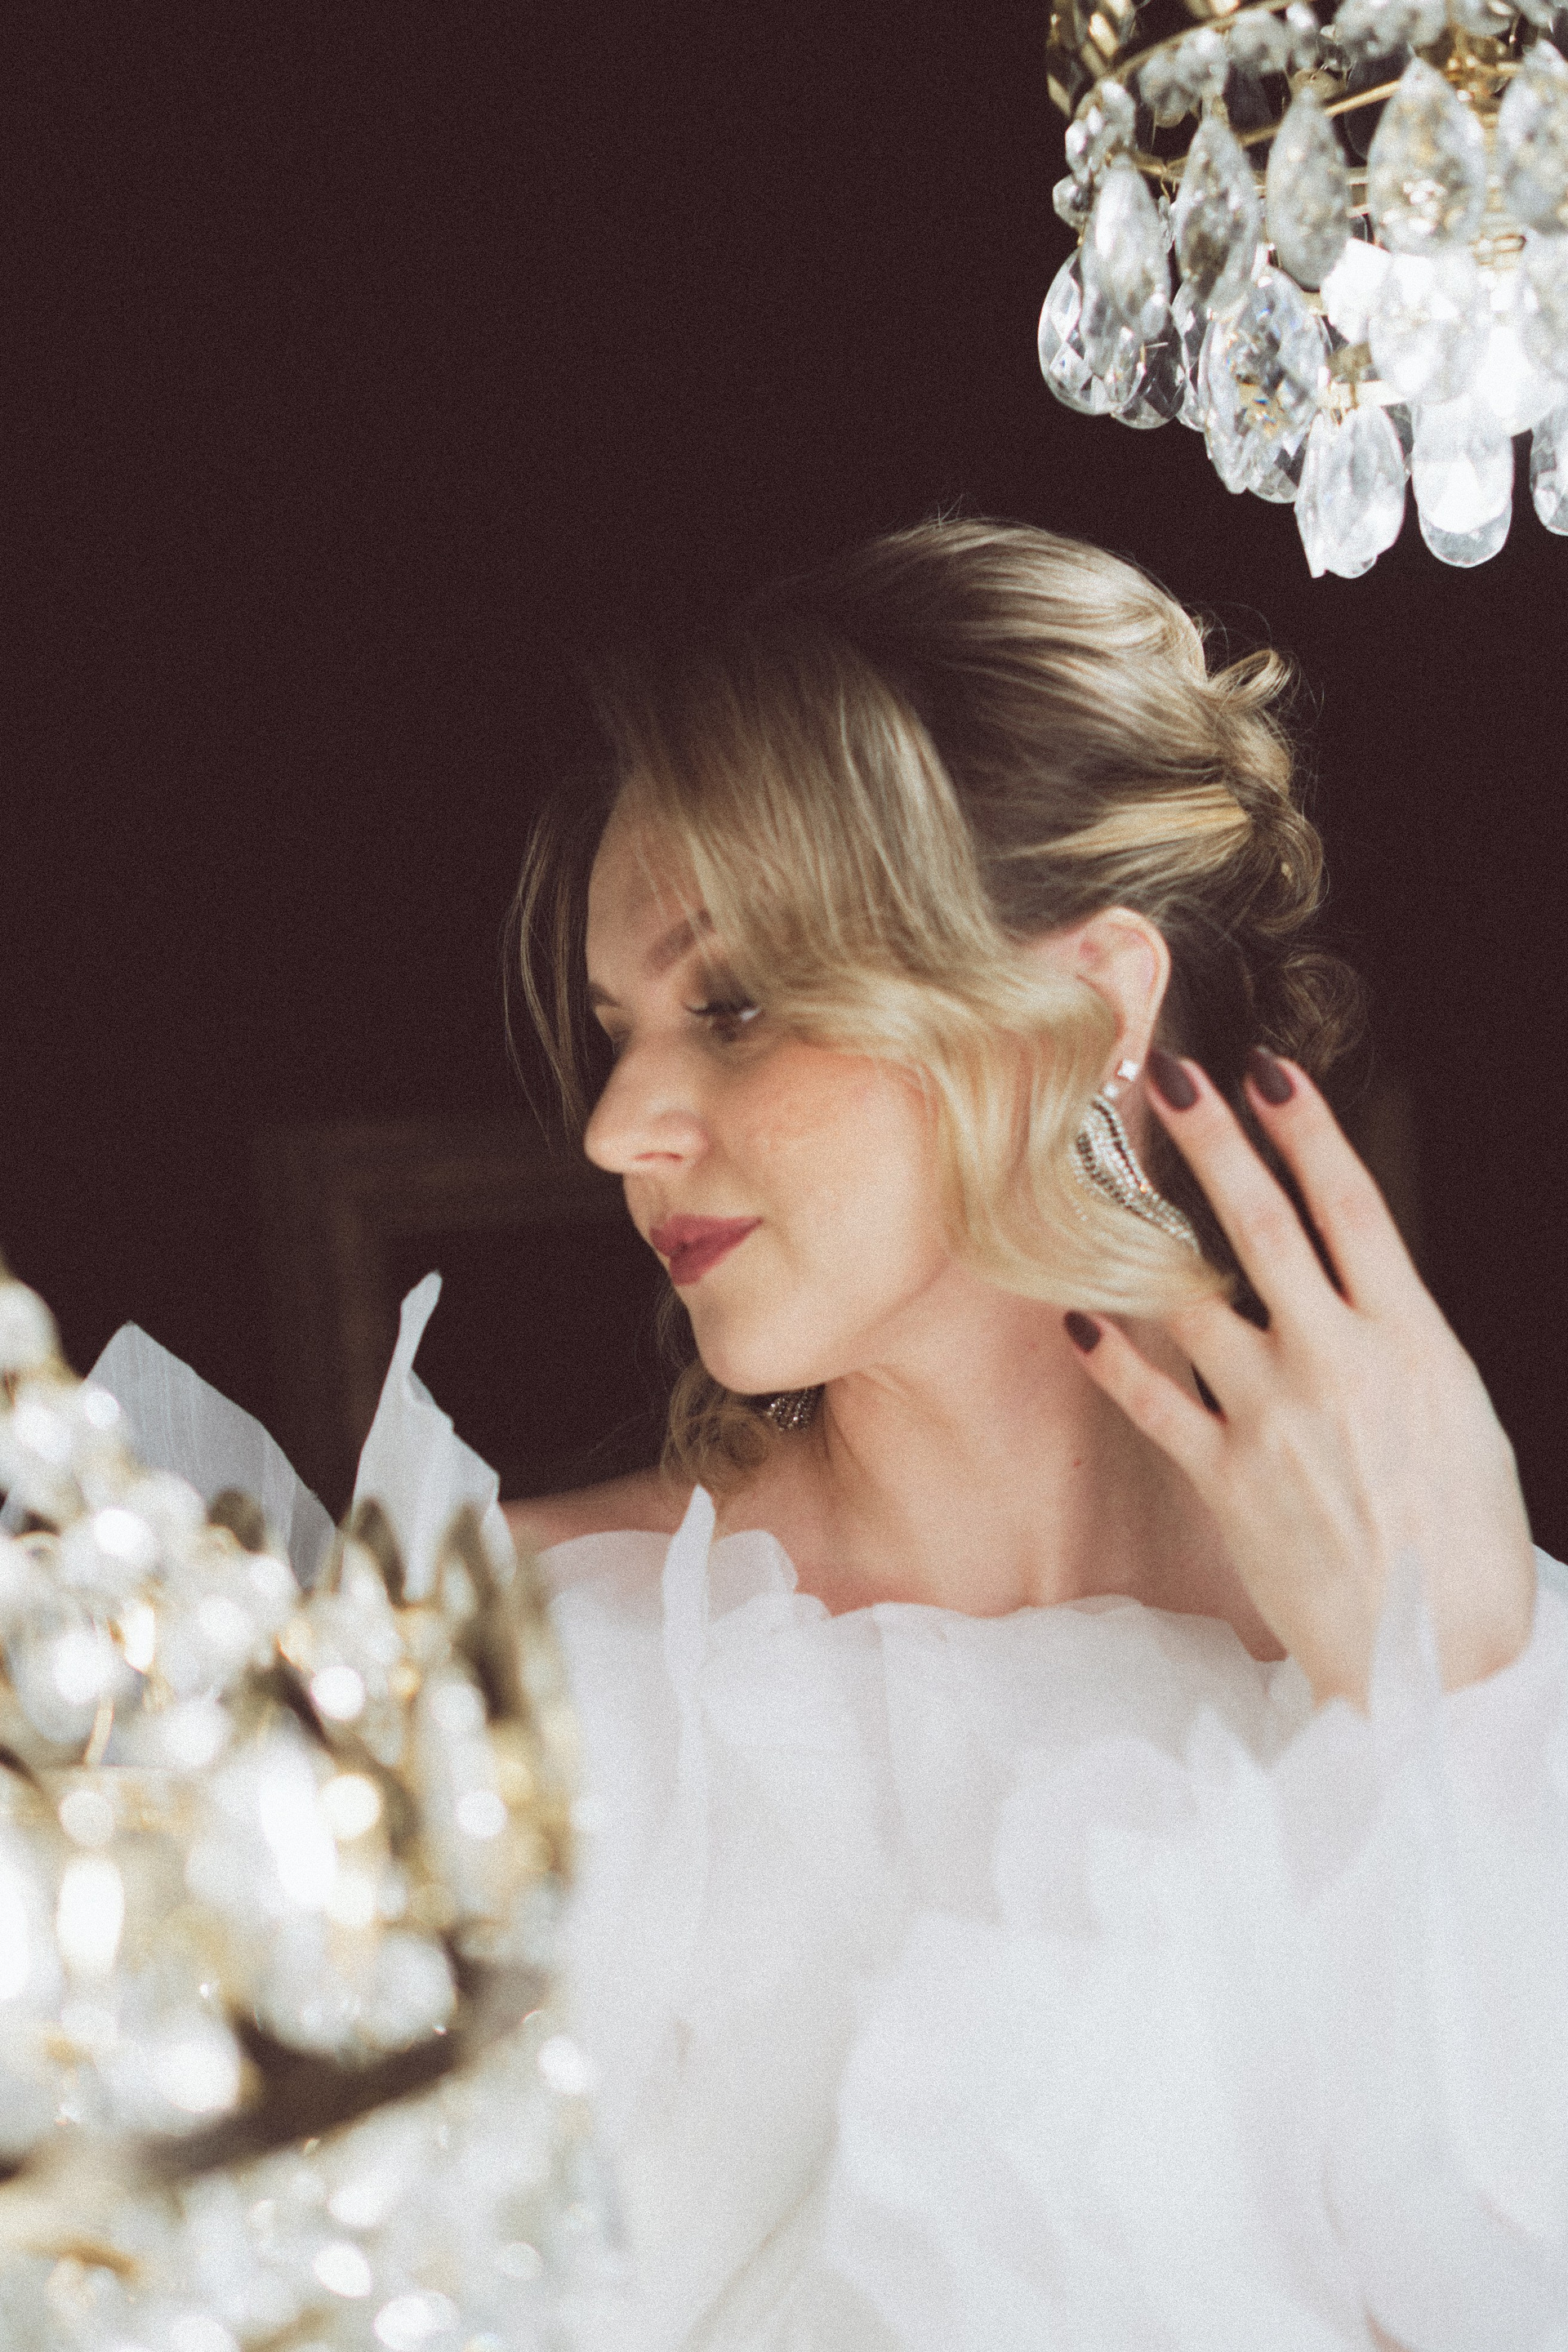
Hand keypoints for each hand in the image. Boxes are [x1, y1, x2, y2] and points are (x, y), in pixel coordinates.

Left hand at [1065, 1048, 1536, 1707]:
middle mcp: (1338, 1363)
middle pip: (1263, 1228)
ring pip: (1192, 1299)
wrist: (1441, 1656)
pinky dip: (1111, 1356)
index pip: (1352, 1209)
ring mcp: (1275, 1417)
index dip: (1307, 1132)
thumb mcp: (1458, 1415)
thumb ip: (1397, 1345)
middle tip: (1169, 1077)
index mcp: (1411, 1340)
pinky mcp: (1228, 1479)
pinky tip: (1077, 1317)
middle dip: (1214, 1144)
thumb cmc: (1464, 1536)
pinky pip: (1153, 1401)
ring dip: (1142, 1234)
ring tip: (1102, 1181)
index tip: (1270, 1071)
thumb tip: (1352, 1295)